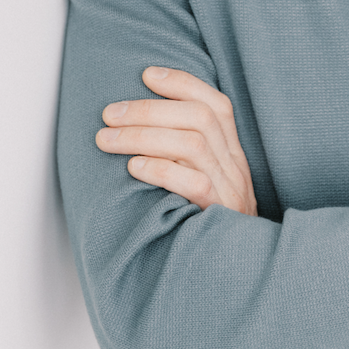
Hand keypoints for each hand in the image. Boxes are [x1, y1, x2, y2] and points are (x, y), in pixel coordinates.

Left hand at [96, 67, 256, 215]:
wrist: (241, 274)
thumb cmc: (209, 224)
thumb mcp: (208, 183)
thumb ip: (187, 155)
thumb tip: (139, 123)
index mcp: (233, 154)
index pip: (217, 104)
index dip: (183, 83)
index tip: (147, 74)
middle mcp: (235, 167)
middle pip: (199, 118)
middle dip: (150, 108)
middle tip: (110, 113)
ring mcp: (230, 190)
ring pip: (194, 144)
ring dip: (144, 135)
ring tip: (108, 139)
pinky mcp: (217, 215)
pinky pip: (194, 183)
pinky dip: (161, 169)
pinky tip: (133, 168)